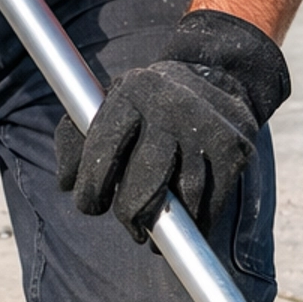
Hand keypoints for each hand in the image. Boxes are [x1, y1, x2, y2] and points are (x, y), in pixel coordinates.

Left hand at [56, 8, 290, 241]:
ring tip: (152, 226)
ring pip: (182, 199)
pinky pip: (212, 204)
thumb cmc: (145, 104)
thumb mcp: (108, 104)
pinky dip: (196, 222)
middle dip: (129, 215)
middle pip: (144, 185)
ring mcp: (208, 127)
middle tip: (128, 223)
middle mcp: (171, 107)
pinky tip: (185, 220)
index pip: (103, 151)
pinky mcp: (236, 149)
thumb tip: (66, 183)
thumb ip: (75, 140)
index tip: (90, 204)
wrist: (217, 75)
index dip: (91, 189)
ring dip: (165, 224)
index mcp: (132, 92)